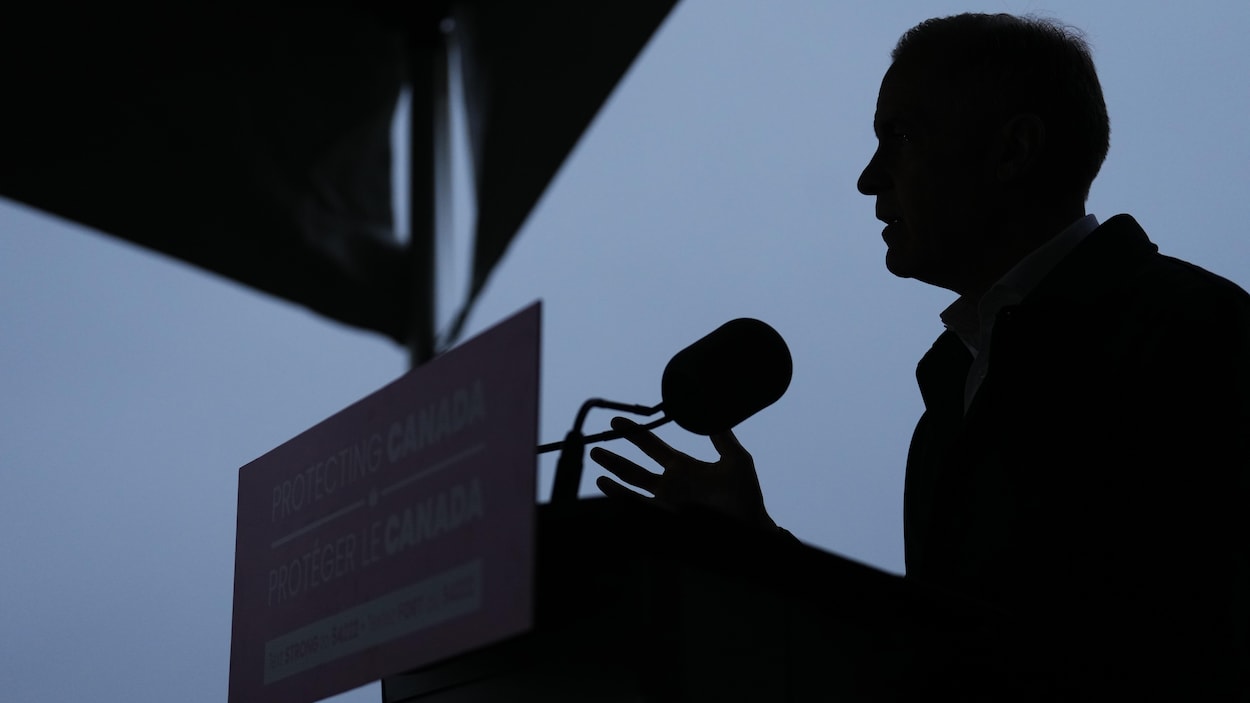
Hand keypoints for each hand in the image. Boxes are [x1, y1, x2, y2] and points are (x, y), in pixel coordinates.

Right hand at [590, 416, 776, 531]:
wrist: (751, 526)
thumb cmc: (745, 495)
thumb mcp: (736, 459)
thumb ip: (722, 436)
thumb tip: (711, 409)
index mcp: (683, 467)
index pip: (652, 447)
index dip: (634, 434)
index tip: (616, 422)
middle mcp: (670, 484)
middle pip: (634, 469)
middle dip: (614, 459)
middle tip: (595, 448)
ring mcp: (667, 502)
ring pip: (634, 490)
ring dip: (615, 481)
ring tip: (598, 473)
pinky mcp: (669, 517)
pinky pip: (642, 509)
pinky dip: (625, 501)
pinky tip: (611, 494)